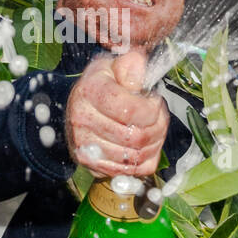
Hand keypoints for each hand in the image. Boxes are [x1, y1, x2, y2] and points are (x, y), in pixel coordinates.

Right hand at [65, 50, 168, 177]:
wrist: (79, 106)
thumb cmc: (102, 85)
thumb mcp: (114, 66)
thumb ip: (130, 65)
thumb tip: (138, 68)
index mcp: (89, 92)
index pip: (129, 110)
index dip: (151, 109)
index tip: (153, 101)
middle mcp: (82, 121)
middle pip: (135, 137)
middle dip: (158, 127)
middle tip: (158, 117)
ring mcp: (85, 147)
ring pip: (136, 157)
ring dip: (154, 144)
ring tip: (152, 130)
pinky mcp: (93, 165)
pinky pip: (133, 172)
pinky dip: (146, 160)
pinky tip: (145, 145)